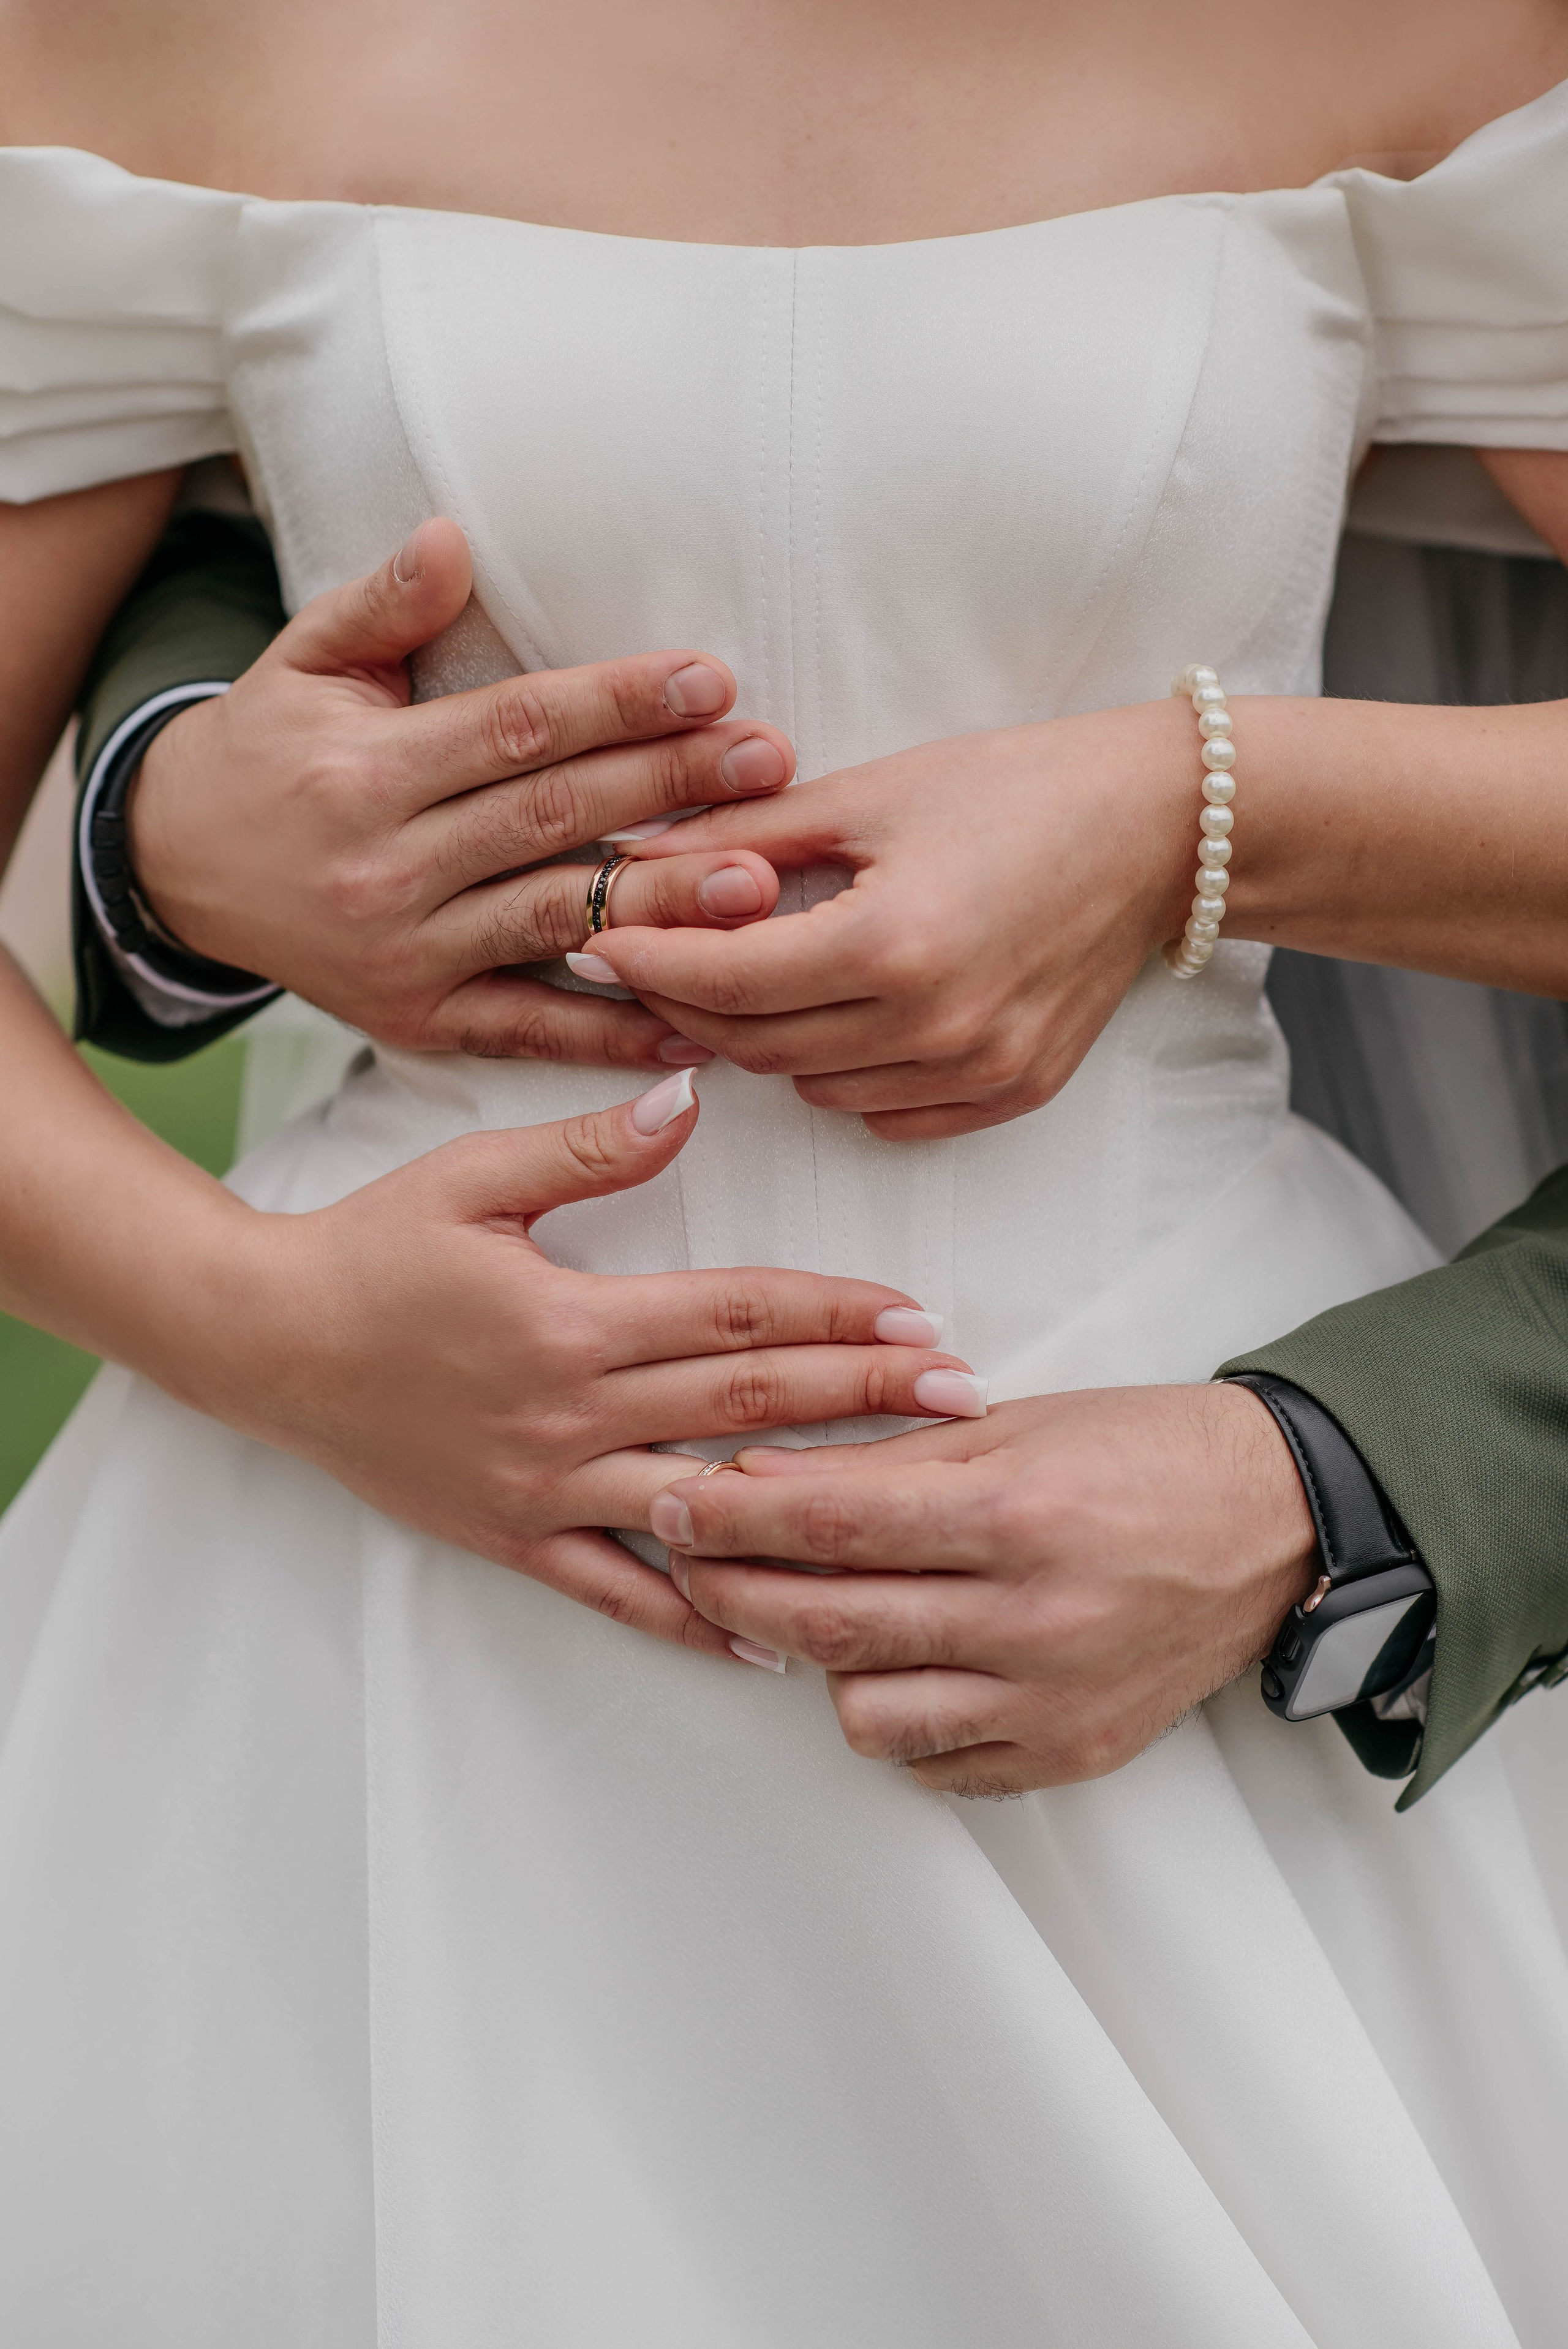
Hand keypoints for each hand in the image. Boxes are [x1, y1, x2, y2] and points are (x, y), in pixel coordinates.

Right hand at [130, 517, 791, 1067]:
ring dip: (661, 907)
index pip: (516, 729)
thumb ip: (382, 604)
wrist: (177, 869)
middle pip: (551, 819)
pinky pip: (531, 1027)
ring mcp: (404, 953)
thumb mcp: (304, 662)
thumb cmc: (270, 750)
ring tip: (758, 885)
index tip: (711, 679)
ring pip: (553, 922)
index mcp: (366, 770)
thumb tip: (452, 537)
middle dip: (668, 787)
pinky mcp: (418, 1021)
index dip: (617, 703)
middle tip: (768, 762)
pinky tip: (698, 1019)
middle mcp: (385, 866)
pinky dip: (613, 1032)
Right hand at [193, 1070, 975, 1655]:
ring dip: (812, 1504)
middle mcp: (572, 1415)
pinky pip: (619, 1591)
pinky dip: (695, 1617)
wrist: (268, 1344)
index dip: (835, 1317)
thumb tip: (691, 1099)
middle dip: (865, 1400)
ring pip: (706, 1504)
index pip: (735, 1320)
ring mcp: (548, 1489)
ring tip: (908, 1507)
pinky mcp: (517, 1538)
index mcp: (572, 1323)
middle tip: (964, 1398)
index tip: (920, 1318)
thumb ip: (590, 1147)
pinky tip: (769, 1640)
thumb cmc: (373, 1249)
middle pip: (746, 1409)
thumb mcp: (473, 1176)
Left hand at [581, 700, 1197, 1135]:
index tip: (595, 939)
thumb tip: (632, 865)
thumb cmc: (1015, 788)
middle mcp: (935, 1027)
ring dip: (766, 1038)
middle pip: (756, 1046)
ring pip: (811, 1086)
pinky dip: (841, 1071)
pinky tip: (841, 1013)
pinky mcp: (1009, 1092)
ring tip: (753, 973)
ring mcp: (977, 1071)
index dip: (645, 962)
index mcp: (893, 944)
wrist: (1156, 829)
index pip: (725, 982)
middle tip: (653, 956)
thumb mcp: (870, 792)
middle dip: (689, 1002)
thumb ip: (743, 838)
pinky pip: (882, 1112)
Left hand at [649, 1384, 1316, 1776]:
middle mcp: (1035, 1619)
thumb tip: (756, 1479)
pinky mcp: (1071, 1755)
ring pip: (870, 1713)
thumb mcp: (1010, 1426)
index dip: (734, 1517)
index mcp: (1018, 1514)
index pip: (833, 1524)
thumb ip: (883, 1463)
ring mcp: (1053, 1700)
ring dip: (820, 1663)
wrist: (1275, 1523)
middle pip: (832, 1626)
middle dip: (735, 1594)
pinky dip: (899, 1718)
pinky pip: (936, 1764)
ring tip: (826, 1611)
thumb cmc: (1139, 1454)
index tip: (674, 1505)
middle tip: (688, 1563)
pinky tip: (905, 1663)